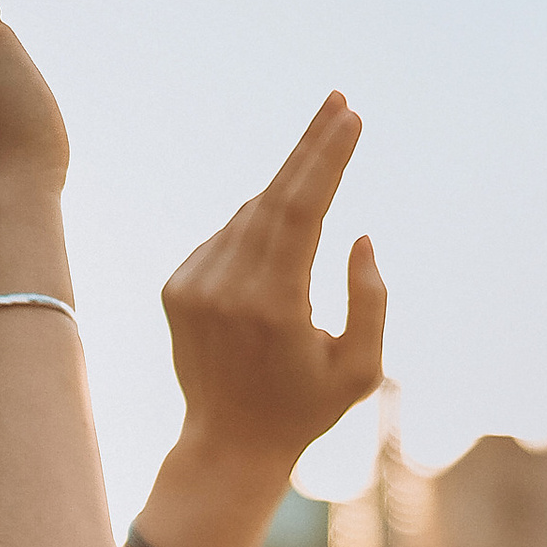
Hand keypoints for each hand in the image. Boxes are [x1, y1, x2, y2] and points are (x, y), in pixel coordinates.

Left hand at [160, 93, 387, 480]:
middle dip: (309, 146)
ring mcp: (193, 286)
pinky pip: (226, 238)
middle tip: (337, 102)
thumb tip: (356, 235)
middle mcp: (226, 289)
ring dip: (286, 192)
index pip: (301, 210)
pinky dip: (255, 229)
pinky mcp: (176, 288)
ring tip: (319, 172)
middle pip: (272, 196)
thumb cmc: (306, 408)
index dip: (325, 158)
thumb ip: (370, 300)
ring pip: (248, 215)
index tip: (349, 116)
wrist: (227, 444)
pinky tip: (277, 252)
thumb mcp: (361, 369)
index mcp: (274, 306)